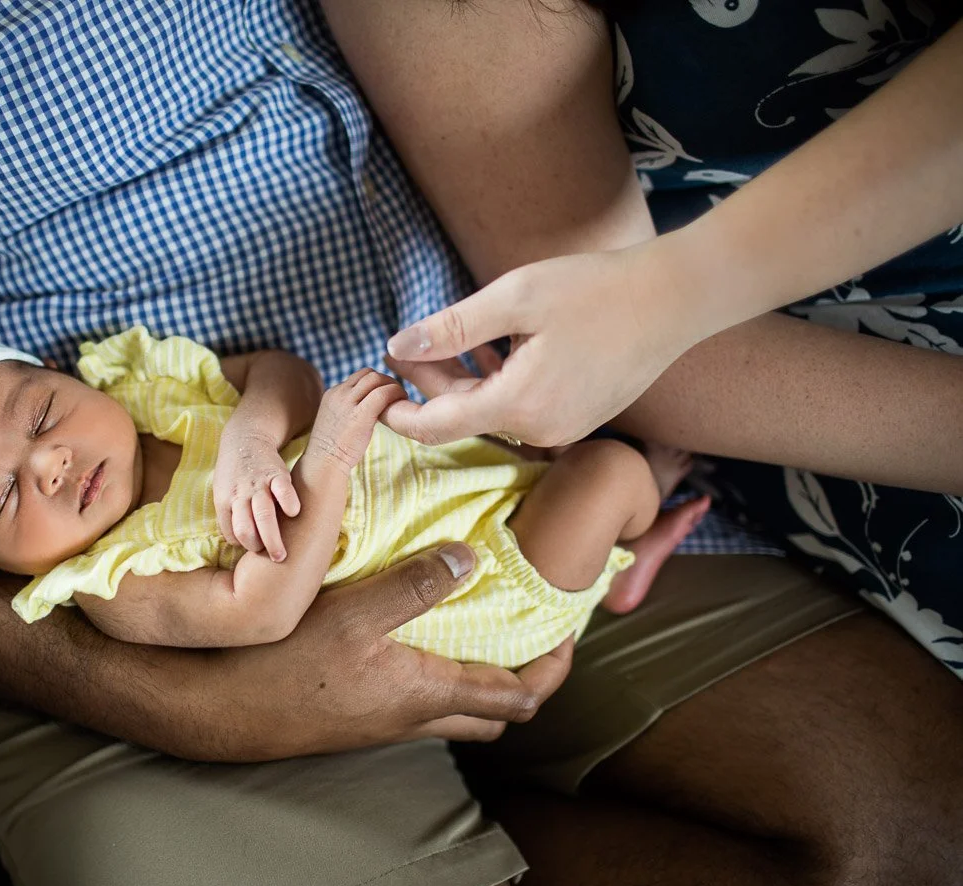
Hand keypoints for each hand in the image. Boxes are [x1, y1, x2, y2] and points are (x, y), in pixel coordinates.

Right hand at [89, 543, 574, 760]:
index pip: (518, 698)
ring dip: (479, 679)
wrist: (216, 708)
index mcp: (426, 693)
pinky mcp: (354, 717)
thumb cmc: (282, 664)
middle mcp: (412, 717)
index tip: (565, 631)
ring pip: (454, 712)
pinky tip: (412, 635)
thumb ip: (413, 585)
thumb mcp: (351, 613)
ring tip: (479, 627)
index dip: (552, 668)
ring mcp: (382, 723)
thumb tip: (470, 557)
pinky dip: (436, 675)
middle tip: (529, 633)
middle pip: (494, 715)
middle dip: (523, 680)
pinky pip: (417, 704)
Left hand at [215, 429, 299, 560]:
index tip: (255, 546)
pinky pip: (283, 490)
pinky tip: (295, 513)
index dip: (243, 544)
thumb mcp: (223, 492)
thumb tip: (238, 543)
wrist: (245, 438)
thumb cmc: (235, 473)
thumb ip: (229, 515)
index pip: (231, 533)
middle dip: (259, 548)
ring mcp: (258, 485)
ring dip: (273, 537)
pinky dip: (289, 503)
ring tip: (282, 554)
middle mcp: (240, 495)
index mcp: (225, 501)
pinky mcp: (276, 474)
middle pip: (246, 529)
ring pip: (263, 515)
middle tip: (274, 559)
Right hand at [308, 368, 407, 471]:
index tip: (385, 396)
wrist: (323, 462)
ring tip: (400, 400)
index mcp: (333, 393)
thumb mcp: (336, 420)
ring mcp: (348, 402)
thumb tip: (370, 407)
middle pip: (369, 373)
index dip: (376, 383)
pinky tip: (402, 405)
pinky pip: (383, 393)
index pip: (359, 376)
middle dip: (386, 381)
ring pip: (376, 378)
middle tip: (396, 396)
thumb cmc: (333, 448)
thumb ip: (350, 409)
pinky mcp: (360, 414)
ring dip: (392, 386)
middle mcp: (339, 393)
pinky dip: (396, 394)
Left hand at [382, 241, 704, 447]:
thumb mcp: (514, 298)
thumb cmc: (595, 290)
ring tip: (445, 338)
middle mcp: (539, 430)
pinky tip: (490, 347)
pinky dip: (497, 382)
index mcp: (518, 405)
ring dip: (463, 380)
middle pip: (462, 417)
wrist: (675, 298)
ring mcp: (562, 429)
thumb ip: (450, 328)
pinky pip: (520, 408)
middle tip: (406, 344)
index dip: (397, 409)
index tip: (376, 383)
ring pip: (491, 411)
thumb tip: (395, 346)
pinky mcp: (578, 419)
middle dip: (429, 383)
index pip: (434, 426)